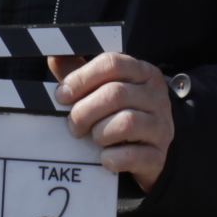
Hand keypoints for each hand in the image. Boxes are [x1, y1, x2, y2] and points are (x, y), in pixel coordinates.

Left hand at [47, 52, 174, 187]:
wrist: (146, 151)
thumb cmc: (117, 114)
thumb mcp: (100, 89)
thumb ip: (79, 73)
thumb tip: (54, 58)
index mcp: (142, 72)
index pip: (111, 64)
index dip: (81, 78)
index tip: (61, 95)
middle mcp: (157, 96)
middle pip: (115, 94)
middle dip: (84, 111)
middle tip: (73, 125)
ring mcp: (161, 125)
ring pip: (125, 123)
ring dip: (100, 133)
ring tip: (94, 138)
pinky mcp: (159, 154)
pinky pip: (131, 155)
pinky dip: (111, 158)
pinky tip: (104, 157)